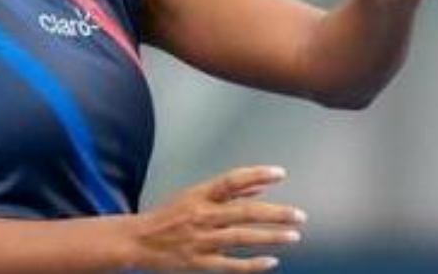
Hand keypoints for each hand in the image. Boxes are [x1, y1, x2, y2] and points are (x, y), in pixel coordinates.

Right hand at [126, 165, 305, 271]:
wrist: (137, 241)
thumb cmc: (168, 216)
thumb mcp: (194, 195)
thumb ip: (228, 192)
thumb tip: (260, 188)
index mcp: (200, 195)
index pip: (232, 180)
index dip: (257, 175)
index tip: (280, 174)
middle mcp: (202, 216)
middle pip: (244, 212)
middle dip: (275, 213)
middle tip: (299, 215)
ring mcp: (201, 240)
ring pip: (241, 237)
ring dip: (270, 236)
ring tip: (293, 235)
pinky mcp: (199, 262)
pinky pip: (230, 264)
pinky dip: (251, 264)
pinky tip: (271, 262)